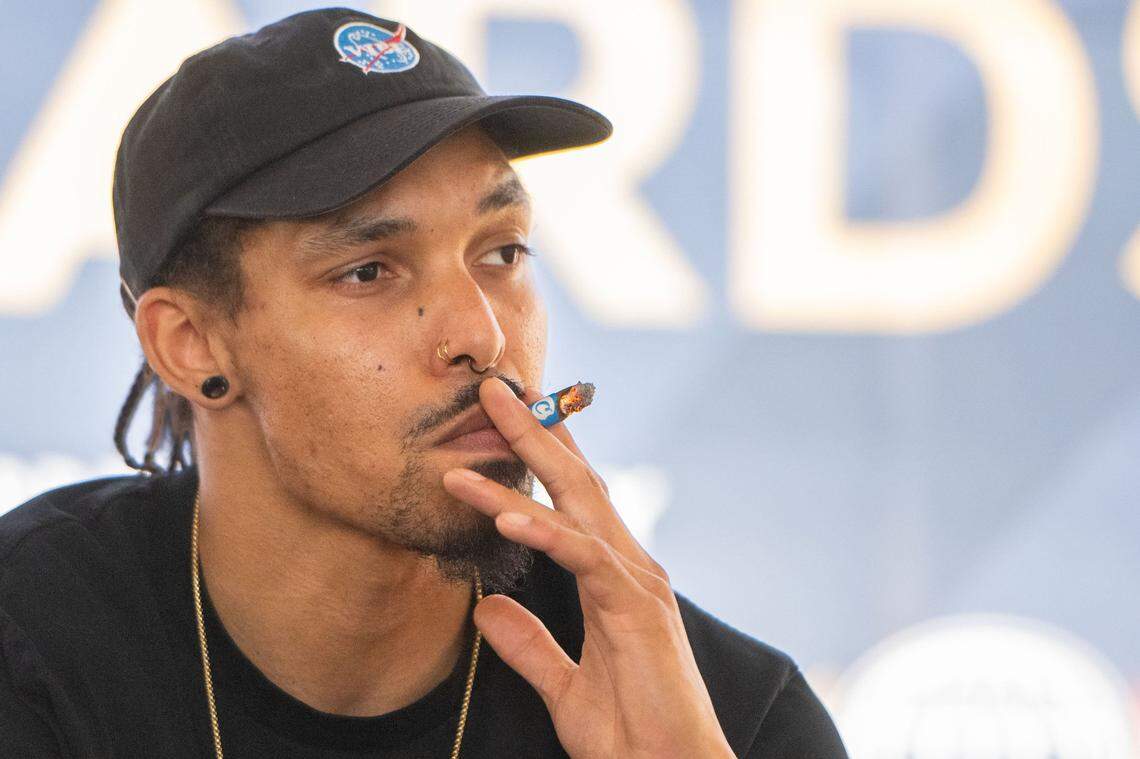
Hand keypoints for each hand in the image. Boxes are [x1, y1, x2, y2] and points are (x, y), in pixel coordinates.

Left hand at [441, 377, 734, 758]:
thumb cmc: (631, 736)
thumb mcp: (563, 687)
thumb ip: (527, 645)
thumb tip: (485, 608)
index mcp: (614, 581)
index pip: (575, 505)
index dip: (544, 458)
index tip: (509, 419)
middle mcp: (630, 568)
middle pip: (577, 485)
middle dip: (537, 431)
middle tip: (497, 387)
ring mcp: (636, 583)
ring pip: (576, 506)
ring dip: (529, 459)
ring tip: (488, 420)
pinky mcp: (636, 608)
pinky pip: (582, 557)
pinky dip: (543, 530)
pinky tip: (505, 510)